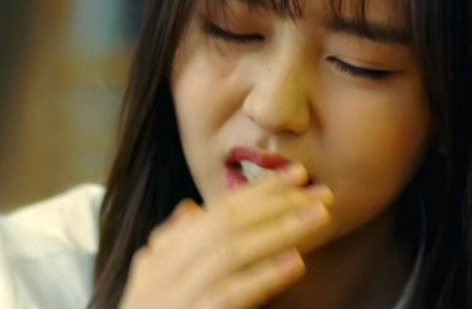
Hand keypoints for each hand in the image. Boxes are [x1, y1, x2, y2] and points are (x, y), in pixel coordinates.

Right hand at [119, 164, 332, 308]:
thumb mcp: (152, 286)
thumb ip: (171, 246)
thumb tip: (190, 208)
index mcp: (159, 259)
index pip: (215, 212)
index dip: (258, 190)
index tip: (297, 175)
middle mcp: (162, 273)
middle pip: (224, 225)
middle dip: (276, 204)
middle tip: (320, 193)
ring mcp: (174, 298)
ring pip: (230, 253)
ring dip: (279, 231)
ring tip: (317, 219)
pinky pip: (228, 295)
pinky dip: (263, 277)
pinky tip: (295, 264)